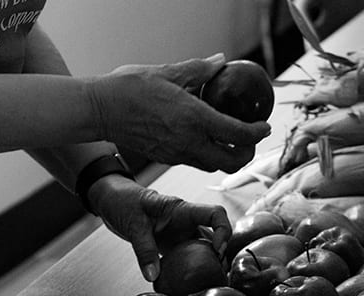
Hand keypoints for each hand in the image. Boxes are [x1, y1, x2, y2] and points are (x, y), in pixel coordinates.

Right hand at [87, 54, 270, 172]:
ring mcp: (176, 154)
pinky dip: (206, 154)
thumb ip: (199, 69)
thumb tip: (220, 61)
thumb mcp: (169, 72)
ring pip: (212, 165)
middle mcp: (188, 142)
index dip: (257, 133)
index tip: (264, 126)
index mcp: (194, 119)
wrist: (99, 110)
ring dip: (226, 156)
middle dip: (247, 153)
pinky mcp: (165, 158)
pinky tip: (203, 137)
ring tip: (230, 139)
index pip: (238, 134)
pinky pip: (194, 161)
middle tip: (250, 138)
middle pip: (231, 162)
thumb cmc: (130, 88)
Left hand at [88, 175, 230, 281]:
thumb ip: (144, 250)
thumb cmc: (123, 201)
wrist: (111, 200)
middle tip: (217, 276)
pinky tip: (186, 285)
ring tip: (208, 284)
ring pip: (202, 249)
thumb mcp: (133, 225)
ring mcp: (179, 234)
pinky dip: (188, 271)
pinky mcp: (170, 245)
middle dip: (220, 256)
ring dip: (207, 265)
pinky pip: (184, 259)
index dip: (224, 230)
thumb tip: (154, 276)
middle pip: (214, 236)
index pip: (215, 213)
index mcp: (182, 210)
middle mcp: (185, 222)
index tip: (218, 251)